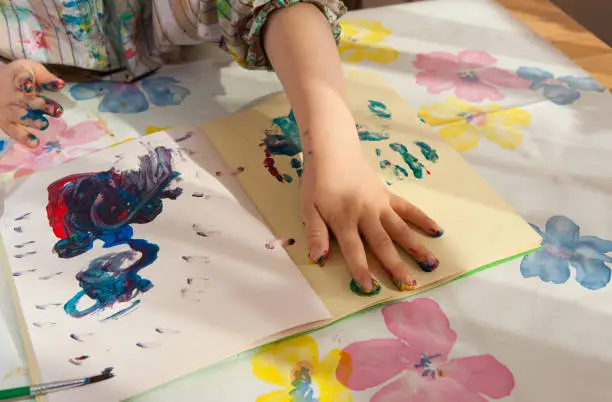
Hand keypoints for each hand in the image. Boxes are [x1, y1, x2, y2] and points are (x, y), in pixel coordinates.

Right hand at [0, 60, 64, 147]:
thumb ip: (45, 77)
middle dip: (39, 104)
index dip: (24, 81)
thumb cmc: (22, 76)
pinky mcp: (5, 122)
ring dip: (31, 121)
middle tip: (55, 109)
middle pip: (23, 100)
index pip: (20, 77)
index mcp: (16, 77)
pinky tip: (34, 143)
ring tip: (44, 124)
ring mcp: (7, 109)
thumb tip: (60, 85)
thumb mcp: (32, 70)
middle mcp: (10, 94)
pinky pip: (13, 131)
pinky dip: (23, 137)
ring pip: (18, 115)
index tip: (29, 84)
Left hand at [300, 126, 442, 293]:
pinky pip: (408, 209)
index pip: (354, 250)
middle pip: (382, 243)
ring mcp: (379, 204)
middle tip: (409, 284)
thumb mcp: (308, 208)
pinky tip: (437, 231)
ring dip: (416, 246)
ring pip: (400, 228)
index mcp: (343, 219)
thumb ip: (316, 233)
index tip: (370, 288)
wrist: (333, 152)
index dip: (361, 270)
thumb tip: (319, 259)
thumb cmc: (317, 183)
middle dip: (395, 265)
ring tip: (431, 264)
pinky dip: (423, 219)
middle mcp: (365, 213)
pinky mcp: (387, 195)